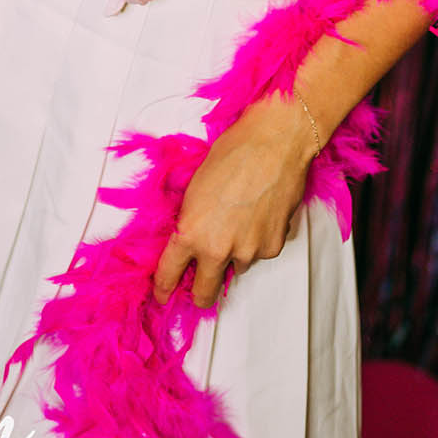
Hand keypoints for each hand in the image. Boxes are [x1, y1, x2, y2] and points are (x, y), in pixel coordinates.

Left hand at [151, 93, 319, 309]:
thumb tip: (190, 238)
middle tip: (199, 286)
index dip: (164, 287)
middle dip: (200, 292)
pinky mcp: (273, 247)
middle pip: (205, 292)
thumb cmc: (233, 154)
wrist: (274, 142)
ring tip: (238, 220)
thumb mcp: (195, 189)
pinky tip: (258, 214)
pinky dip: (257, 241)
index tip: (163, 294)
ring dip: (233, 254)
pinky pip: (259, 253)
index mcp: (191, 233)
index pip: (170, 274)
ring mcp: (248, 251)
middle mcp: (218, 249)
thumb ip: (191, 221)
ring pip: (236, 267)